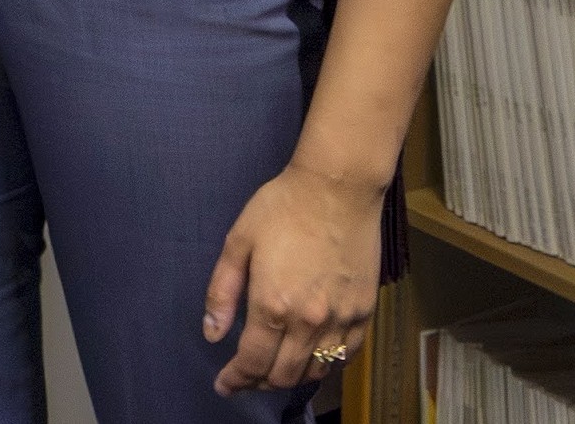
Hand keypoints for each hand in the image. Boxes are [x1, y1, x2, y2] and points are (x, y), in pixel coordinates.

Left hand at [203, 161, 381, 393]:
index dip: (235, 380)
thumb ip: (222, 292)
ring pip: (315, 372)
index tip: (224, 385)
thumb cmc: (283, 207)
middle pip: (282, 375)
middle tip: (246, 377)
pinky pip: (346, 356)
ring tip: (275, 369)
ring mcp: (340, 318)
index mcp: (272, 304)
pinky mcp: (363, 311)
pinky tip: (311, 358)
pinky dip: (325, 365)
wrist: (338, 188)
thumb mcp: (238, 242)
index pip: (251, 362)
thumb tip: (212, 332)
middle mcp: (308, 320)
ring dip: (292, 377)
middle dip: (259, 382)